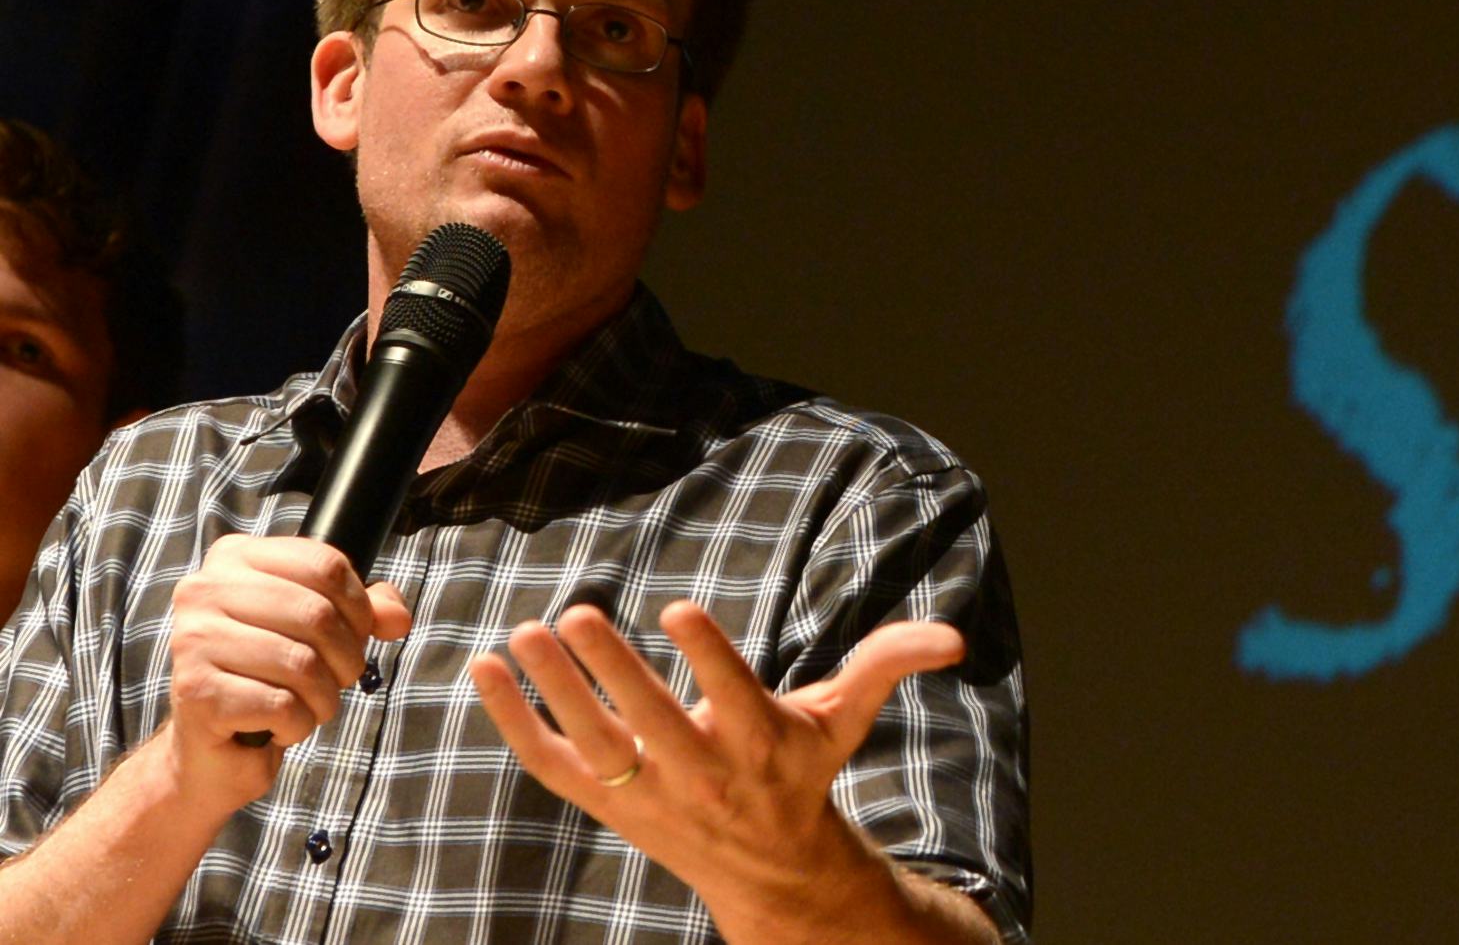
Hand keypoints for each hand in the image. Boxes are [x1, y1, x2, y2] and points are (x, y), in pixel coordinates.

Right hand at [164, 535, 410, 804]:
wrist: (212, 746)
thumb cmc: (269, 675)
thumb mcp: (321, 629)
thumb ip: (367, 610)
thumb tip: (397, 618)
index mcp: (234, 557)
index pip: (326, 563)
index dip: (360, 605)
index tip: (360, 633)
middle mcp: (204, 590)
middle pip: (318, 614)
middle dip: (348, 657)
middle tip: (340, 679)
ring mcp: (192, 640)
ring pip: (302, 664)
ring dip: (325, 697)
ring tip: (312, 705)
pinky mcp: (195, 691)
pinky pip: (280, 705)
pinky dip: (299, 723)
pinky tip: (281, 726)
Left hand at [466, 600, 965, 907]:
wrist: (766, 868)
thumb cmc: (803, 771)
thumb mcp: (848, 718)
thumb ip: (888, 664)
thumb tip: (952, 638)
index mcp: (759, 741)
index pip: (730, 694)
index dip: (706, 655)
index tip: (680, 611)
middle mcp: (700, 771)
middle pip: (646, 721)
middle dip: (608, 670)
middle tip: (574, 615)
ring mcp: (645, 791)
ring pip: (591, 741)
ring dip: (552, 690)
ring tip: (523, 634)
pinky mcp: (606, 801)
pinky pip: (550, 764)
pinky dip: (513, 722)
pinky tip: (486, 671)